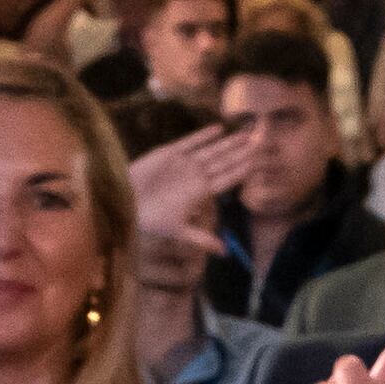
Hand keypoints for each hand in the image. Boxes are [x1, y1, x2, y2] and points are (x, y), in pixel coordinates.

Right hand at [127, 126, 260, 291]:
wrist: (124, 204)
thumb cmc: (149, 220)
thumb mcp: (178, 231)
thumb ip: (202, 238)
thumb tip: (225, 254)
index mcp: (199, 193)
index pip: (226, 179)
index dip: (242, 170)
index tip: (258, 163)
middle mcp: (195, 177)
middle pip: (223, 162)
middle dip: (241, 153)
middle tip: (260, 143)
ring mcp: (183, 164)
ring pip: (211, 151)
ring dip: (228, 143)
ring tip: (245, 134)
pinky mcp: (168, 153)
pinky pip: (190, 142)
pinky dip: (203, 136)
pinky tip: (218, 129)